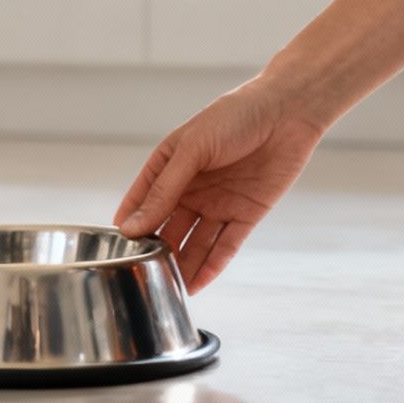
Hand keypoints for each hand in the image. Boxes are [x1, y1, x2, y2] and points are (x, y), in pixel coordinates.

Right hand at [114, 74, 326, 292]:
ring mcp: (218, 204)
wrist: (287, 112)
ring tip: (169, 290)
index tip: (116, 253)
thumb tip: (133, 225)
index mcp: (170, 166)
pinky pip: (225, 246)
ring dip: (184, 266)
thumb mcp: (192, 149)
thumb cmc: (235, 116)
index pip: (142, 202)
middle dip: (157, 252)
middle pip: (168, 228)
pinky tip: (198, 284)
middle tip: (145, 277)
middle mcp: (191, 189)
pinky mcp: (245, 215)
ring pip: (195, 243)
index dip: (130, 226)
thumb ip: (164, 189)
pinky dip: (212, 265)